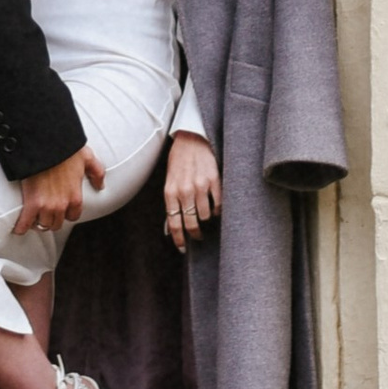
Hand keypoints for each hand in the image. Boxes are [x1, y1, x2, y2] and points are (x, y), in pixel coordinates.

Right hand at [17, 143, 103, 231]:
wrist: (45, 144)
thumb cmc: (65, 149)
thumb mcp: (87, 157)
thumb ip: (97, 172)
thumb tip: (101, 186)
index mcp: (75, 197)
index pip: (73, 216)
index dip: (66, 213)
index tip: (61, 209)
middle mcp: (62, 205)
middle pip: (57, 223)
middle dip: (52, 219)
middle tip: (45, 213)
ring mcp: (47, 206)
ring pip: (43, 225)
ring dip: (38, 222)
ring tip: (32, 218)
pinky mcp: (32, 203)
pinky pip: (26, 223)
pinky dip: (21, 227)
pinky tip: (19, 228)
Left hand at [161, 130, 219, 250]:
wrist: (191, 139)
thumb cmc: (179, 161)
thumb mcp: (169, 181)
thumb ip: (171, 203)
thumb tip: (170, 228)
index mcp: (170, 191)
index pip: (174, 223)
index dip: (179, 239)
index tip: (182, 248)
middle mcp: (185, 190)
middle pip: (191, 223)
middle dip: (195, 233)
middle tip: (198, 236)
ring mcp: (200, 186)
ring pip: (206, 216)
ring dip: (206, 219)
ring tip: (205, 214)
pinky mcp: (214, 181)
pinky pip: (218, 205)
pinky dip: (216, 209)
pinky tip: (214, 206)